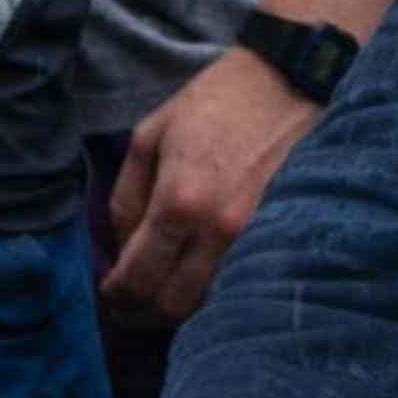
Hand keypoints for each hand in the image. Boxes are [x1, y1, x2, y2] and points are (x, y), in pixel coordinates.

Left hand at [101, 55, 314, 327]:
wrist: (289, 83)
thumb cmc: (215, 103)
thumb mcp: (150, 135)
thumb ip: (127, 197)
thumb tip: (122, 246)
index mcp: (179, 201)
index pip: (139, 276)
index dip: (117, 296)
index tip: (109, 296)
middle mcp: (219, 231)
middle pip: (173, 306)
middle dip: (143, 314)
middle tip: (129, 308)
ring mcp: (257, 241)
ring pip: (210, 306)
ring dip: (179, 311)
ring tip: (159, 299)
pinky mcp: (284, 240)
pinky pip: (241, 286)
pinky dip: (215, 296)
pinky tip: (199, 283)